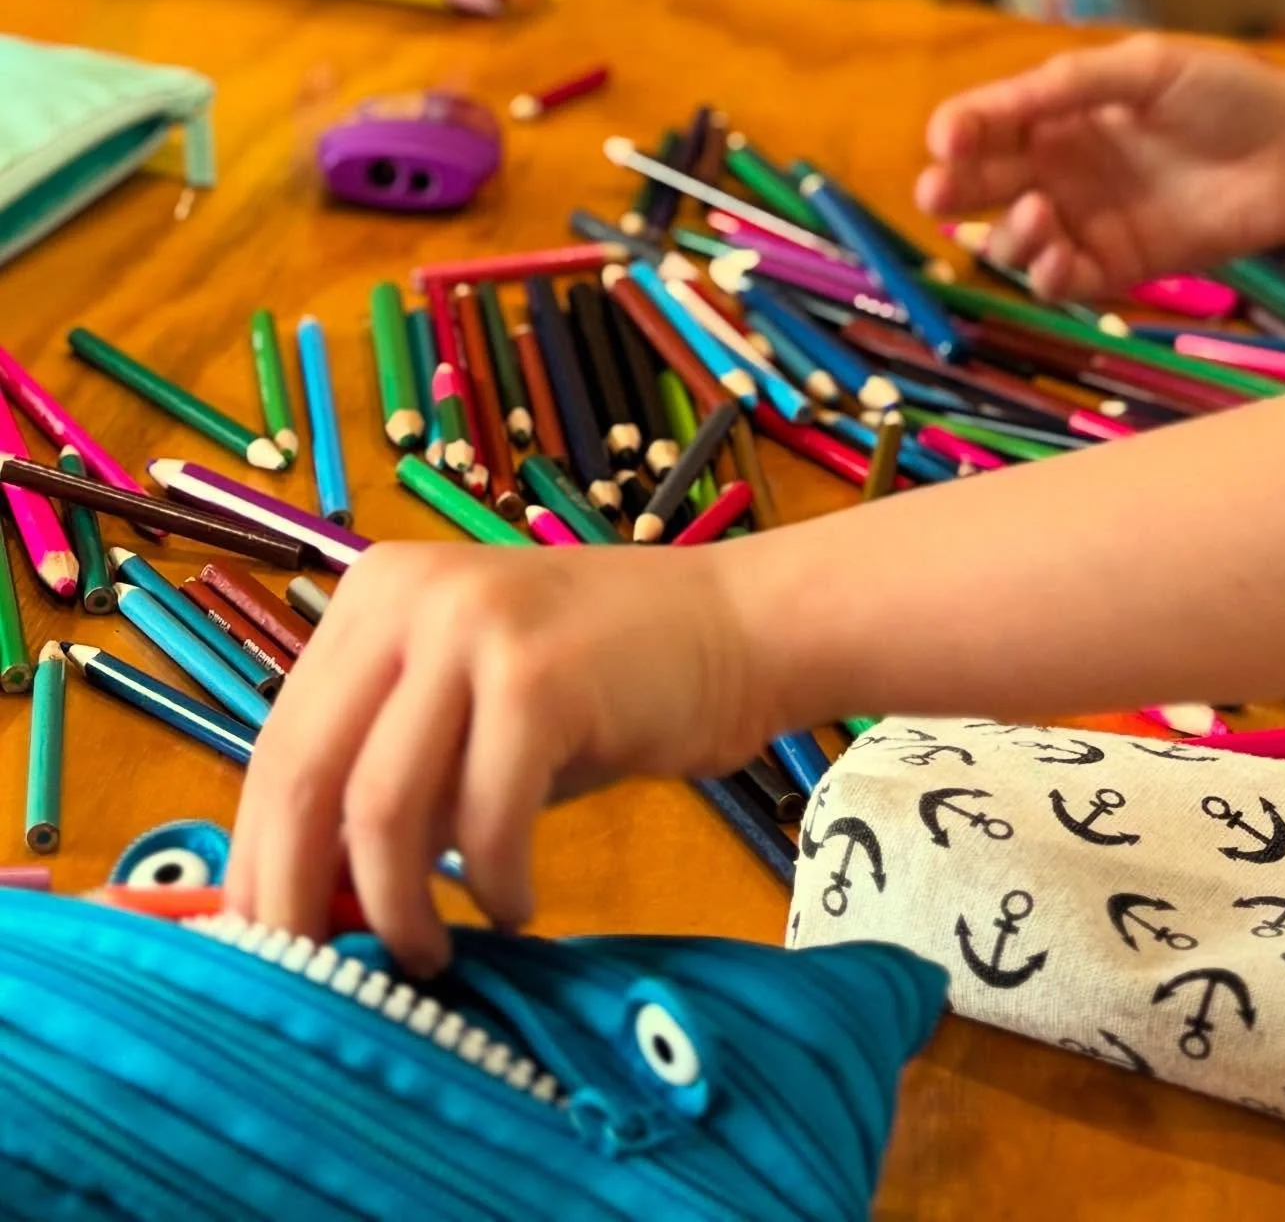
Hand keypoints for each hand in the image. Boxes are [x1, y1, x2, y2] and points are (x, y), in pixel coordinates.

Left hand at [224, 541, 771, 976]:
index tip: (268, 943)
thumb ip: (397, 780)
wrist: (735, 629)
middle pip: (304, 773)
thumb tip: (311, 898)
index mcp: (373, 594)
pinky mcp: (540, 674)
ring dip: (397, 906)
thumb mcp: (473, 718)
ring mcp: (474, 624)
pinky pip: (486, 817)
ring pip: (383, 804)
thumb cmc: (602, 684)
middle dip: (296, 896)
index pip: (280, 743)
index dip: (260, 856)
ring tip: (428, 956)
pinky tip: (518, 907)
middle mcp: (407, 593)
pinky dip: (492, 884)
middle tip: (317, 981)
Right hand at [915, 35, 1284, 299]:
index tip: (946, 139)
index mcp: (1058, 115)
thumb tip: (992, 107)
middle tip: (935, 192)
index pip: (987, 127)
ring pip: (1013, 240)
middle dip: (952, 189)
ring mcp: (1082, 221)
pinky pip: (1060, 279)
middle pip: (983, 186)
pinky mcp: (1112, 267)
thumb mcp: (1144, 69)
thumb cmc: (1228, 95)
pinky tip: (1058, 256)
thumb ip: (1068, 85)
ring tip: (1036, 214)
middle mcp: (1059, 170)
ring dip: (1008, 234)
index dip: (959, 132)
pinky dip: (1047, 273)